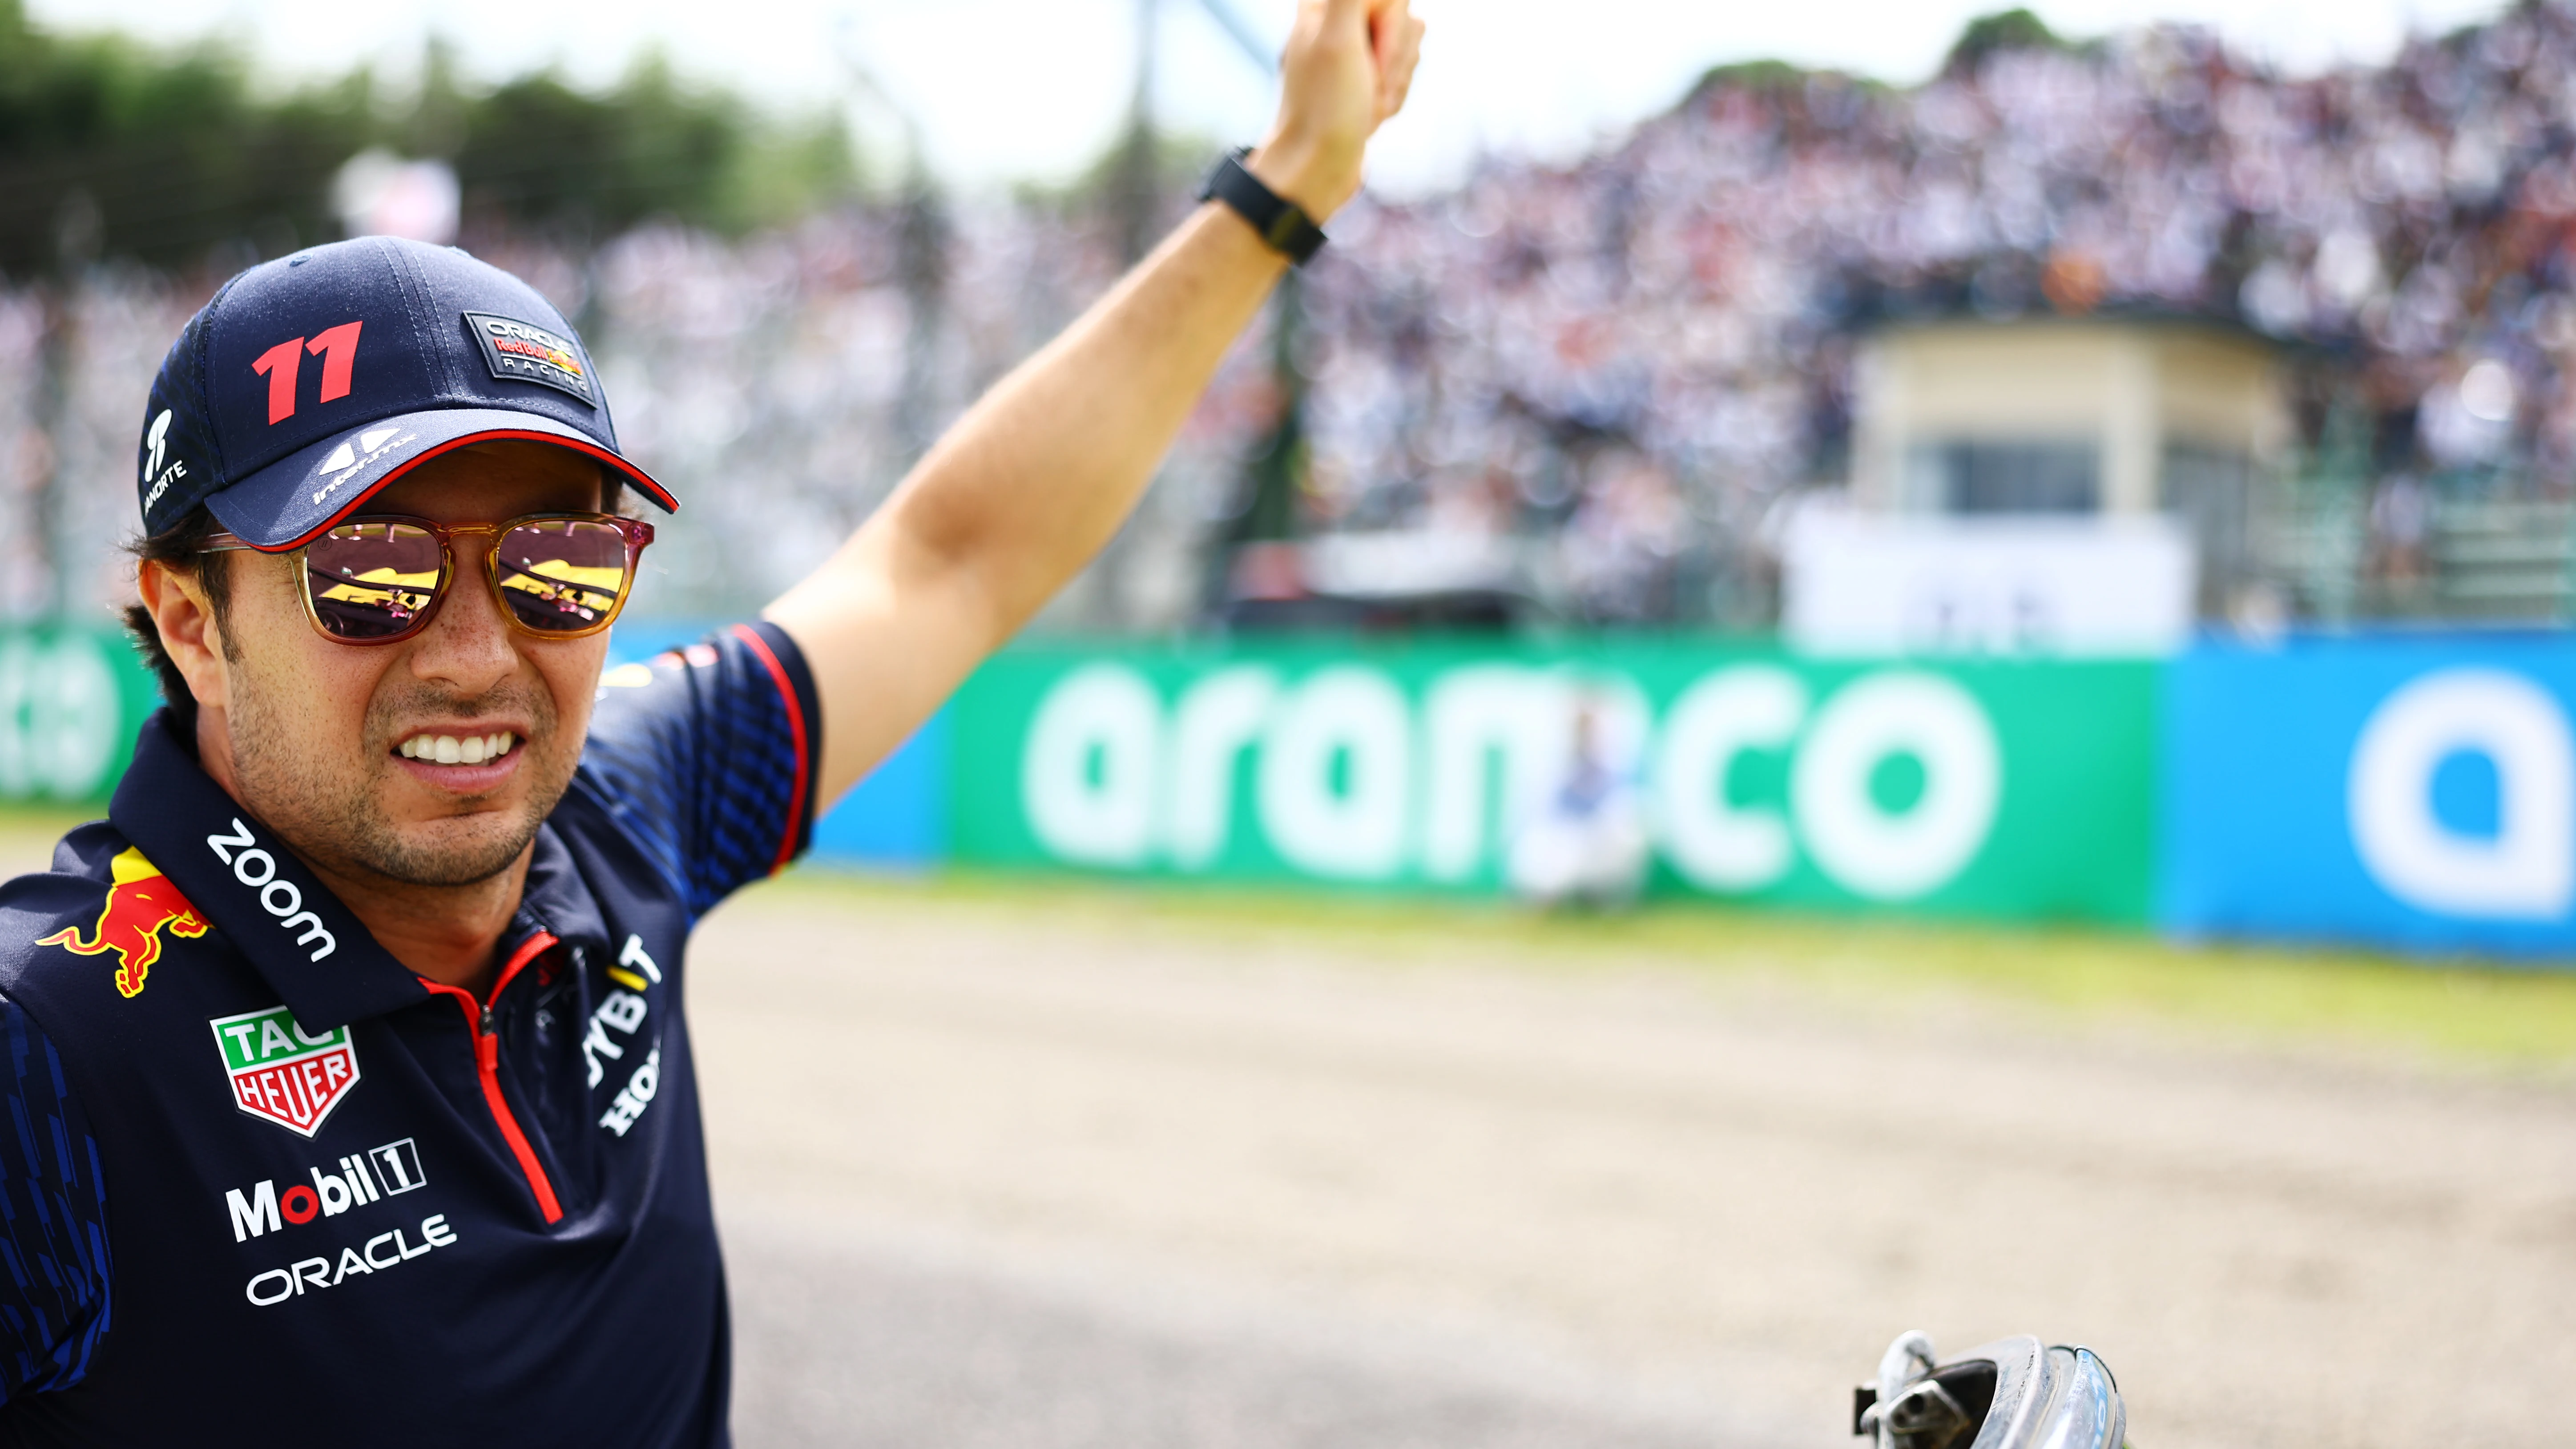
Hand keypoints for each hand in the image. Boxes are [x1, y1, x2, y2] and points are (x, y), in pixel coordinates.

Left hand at [1249, 0, 1425, 221]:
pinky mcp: (1367, 77)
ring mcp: (1356, 50)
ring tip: (1366, 104)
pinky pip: (1404, 74)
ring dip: (1395, 81)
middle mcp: (1340, 20)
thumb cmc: (1324, 107)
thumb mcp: (1341, 37)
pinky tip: (1369, 115)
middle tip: (1366, 84)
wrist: (1315, 170)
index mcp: (1325, 4)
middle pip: (1404, 15)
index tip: (1368, 53)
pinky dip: (1392, 99)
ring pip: (1409, 46)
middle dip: (1394, 57)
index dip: (1390, 23)